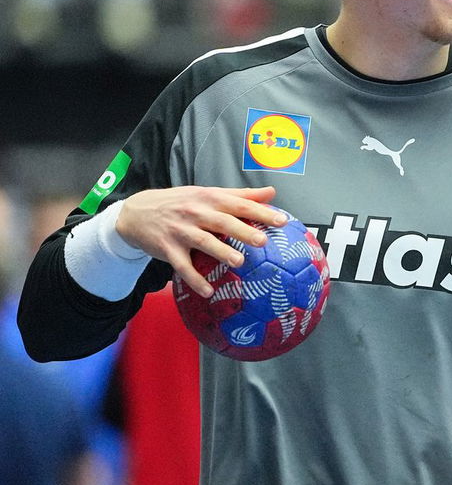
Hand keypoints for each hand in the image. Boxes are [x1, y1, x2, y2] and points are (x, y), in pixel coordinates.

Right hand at [115, 185, 284, 296]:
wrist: (136, 212)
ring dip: (221, 252)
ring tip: (239, 262)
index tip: (282, 221)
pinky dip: (194, 279)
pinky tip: (208, 291)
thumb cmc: (180, 203)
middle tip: (262, 240)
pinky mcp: (168, 249)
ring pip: (203, 242)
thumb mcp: (208, 194)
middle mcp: (195, 213)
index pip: (238, 204)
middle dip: (242, 231)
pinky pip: (183, 266)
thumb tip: (271, 193)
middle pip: (222, 222)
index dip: (260, 212)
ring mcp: (180, 231)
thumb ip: (240, 195)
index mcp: (209, 198)